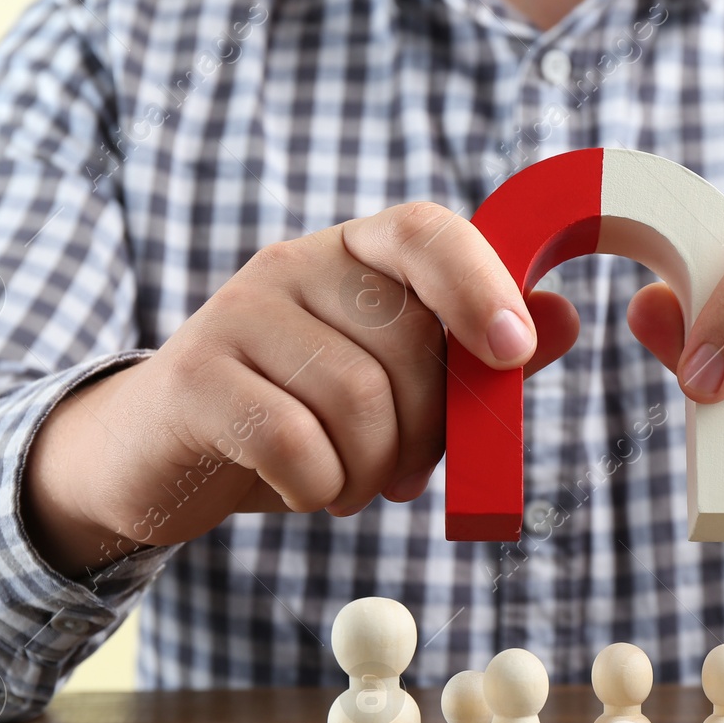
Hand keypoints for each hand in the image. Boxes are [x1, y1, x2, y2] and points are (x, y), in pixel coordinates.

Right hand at [23, 202, 579, 577]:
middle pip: (407, 345)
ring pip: (356, 399)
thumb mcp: (391, 392)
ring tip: (345, 485)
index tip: (514, 352)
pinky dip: (317, 485)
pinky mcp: (194, 375)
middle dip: (423, 433)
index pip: (426, 232)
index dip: (480, 285)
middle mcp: (293, 265)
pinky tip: (306, 491)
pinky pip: (292, 438)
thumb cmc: (295, 420)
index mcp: (353, 256)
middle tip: (398, 471)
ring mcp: (236, 314)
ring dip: (368, 471)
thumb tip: (563, 318)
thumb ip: (472, 360)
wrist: (160, 458)